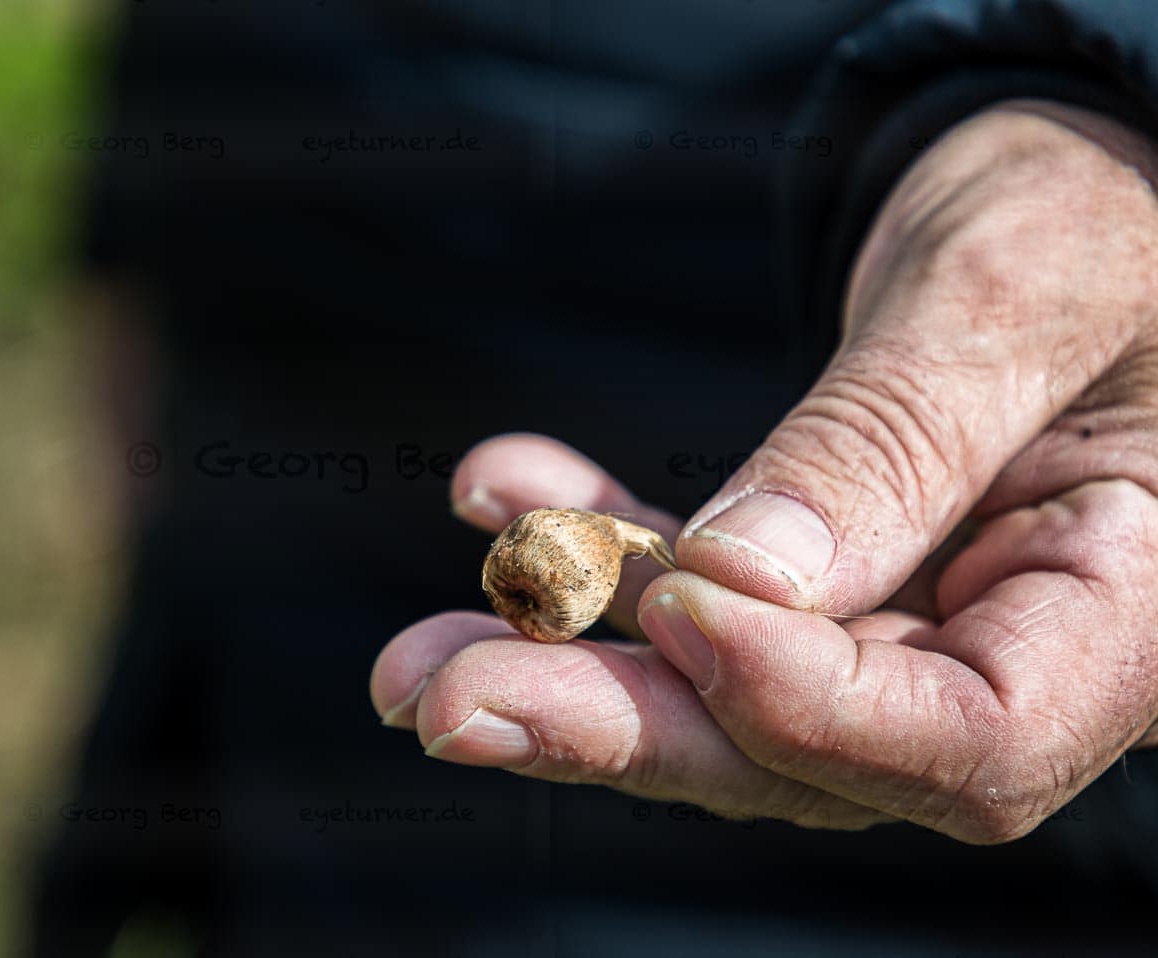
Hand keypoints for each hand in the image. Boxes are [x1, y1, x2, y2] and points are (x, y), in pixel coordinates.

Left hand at [370, 99, 1157, 841]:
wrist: (1078, 191)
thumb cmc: (1093, 215)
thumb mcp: (1010, 292)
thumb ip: (894, 443)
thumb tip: (739, 583)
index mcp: (1127, 604)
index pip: (976, 734)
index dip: (810, 703)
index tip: (679, 606)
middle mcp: (1012, 646)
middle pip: (812, 747)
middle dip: (624, 725)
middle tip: (446, 700)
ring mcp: (912, 622)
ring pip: (728, 691)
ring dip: (572, 658)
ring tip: (423, 649)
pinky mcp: (831, 575)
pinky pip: (703, 587)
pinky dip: (598, 548)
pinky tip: (502, 501)